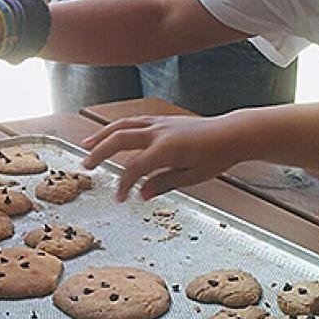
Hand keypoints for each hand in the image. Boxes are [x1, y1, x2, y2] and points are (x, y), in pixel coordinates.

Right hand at [81, 115, 241, 200]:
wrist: (233, 134)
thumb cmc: (217, 155)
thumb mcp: (192, 177)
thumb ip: (164, 184)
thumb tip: (142, 194)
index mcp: (166, 149)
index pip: (134, 168)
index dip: (123, 184)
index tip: (120, 198)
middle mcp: (159, 132)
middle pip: (119, 139)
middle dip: (99, 152)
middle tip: (86, 165)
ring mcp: (160, 123)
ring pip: (123, 125)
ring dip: (102, 134)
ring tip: (86, 144)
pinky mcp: (163, 120)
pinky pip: (134, 121)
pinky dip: (118, 127)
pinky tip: (111, 134)